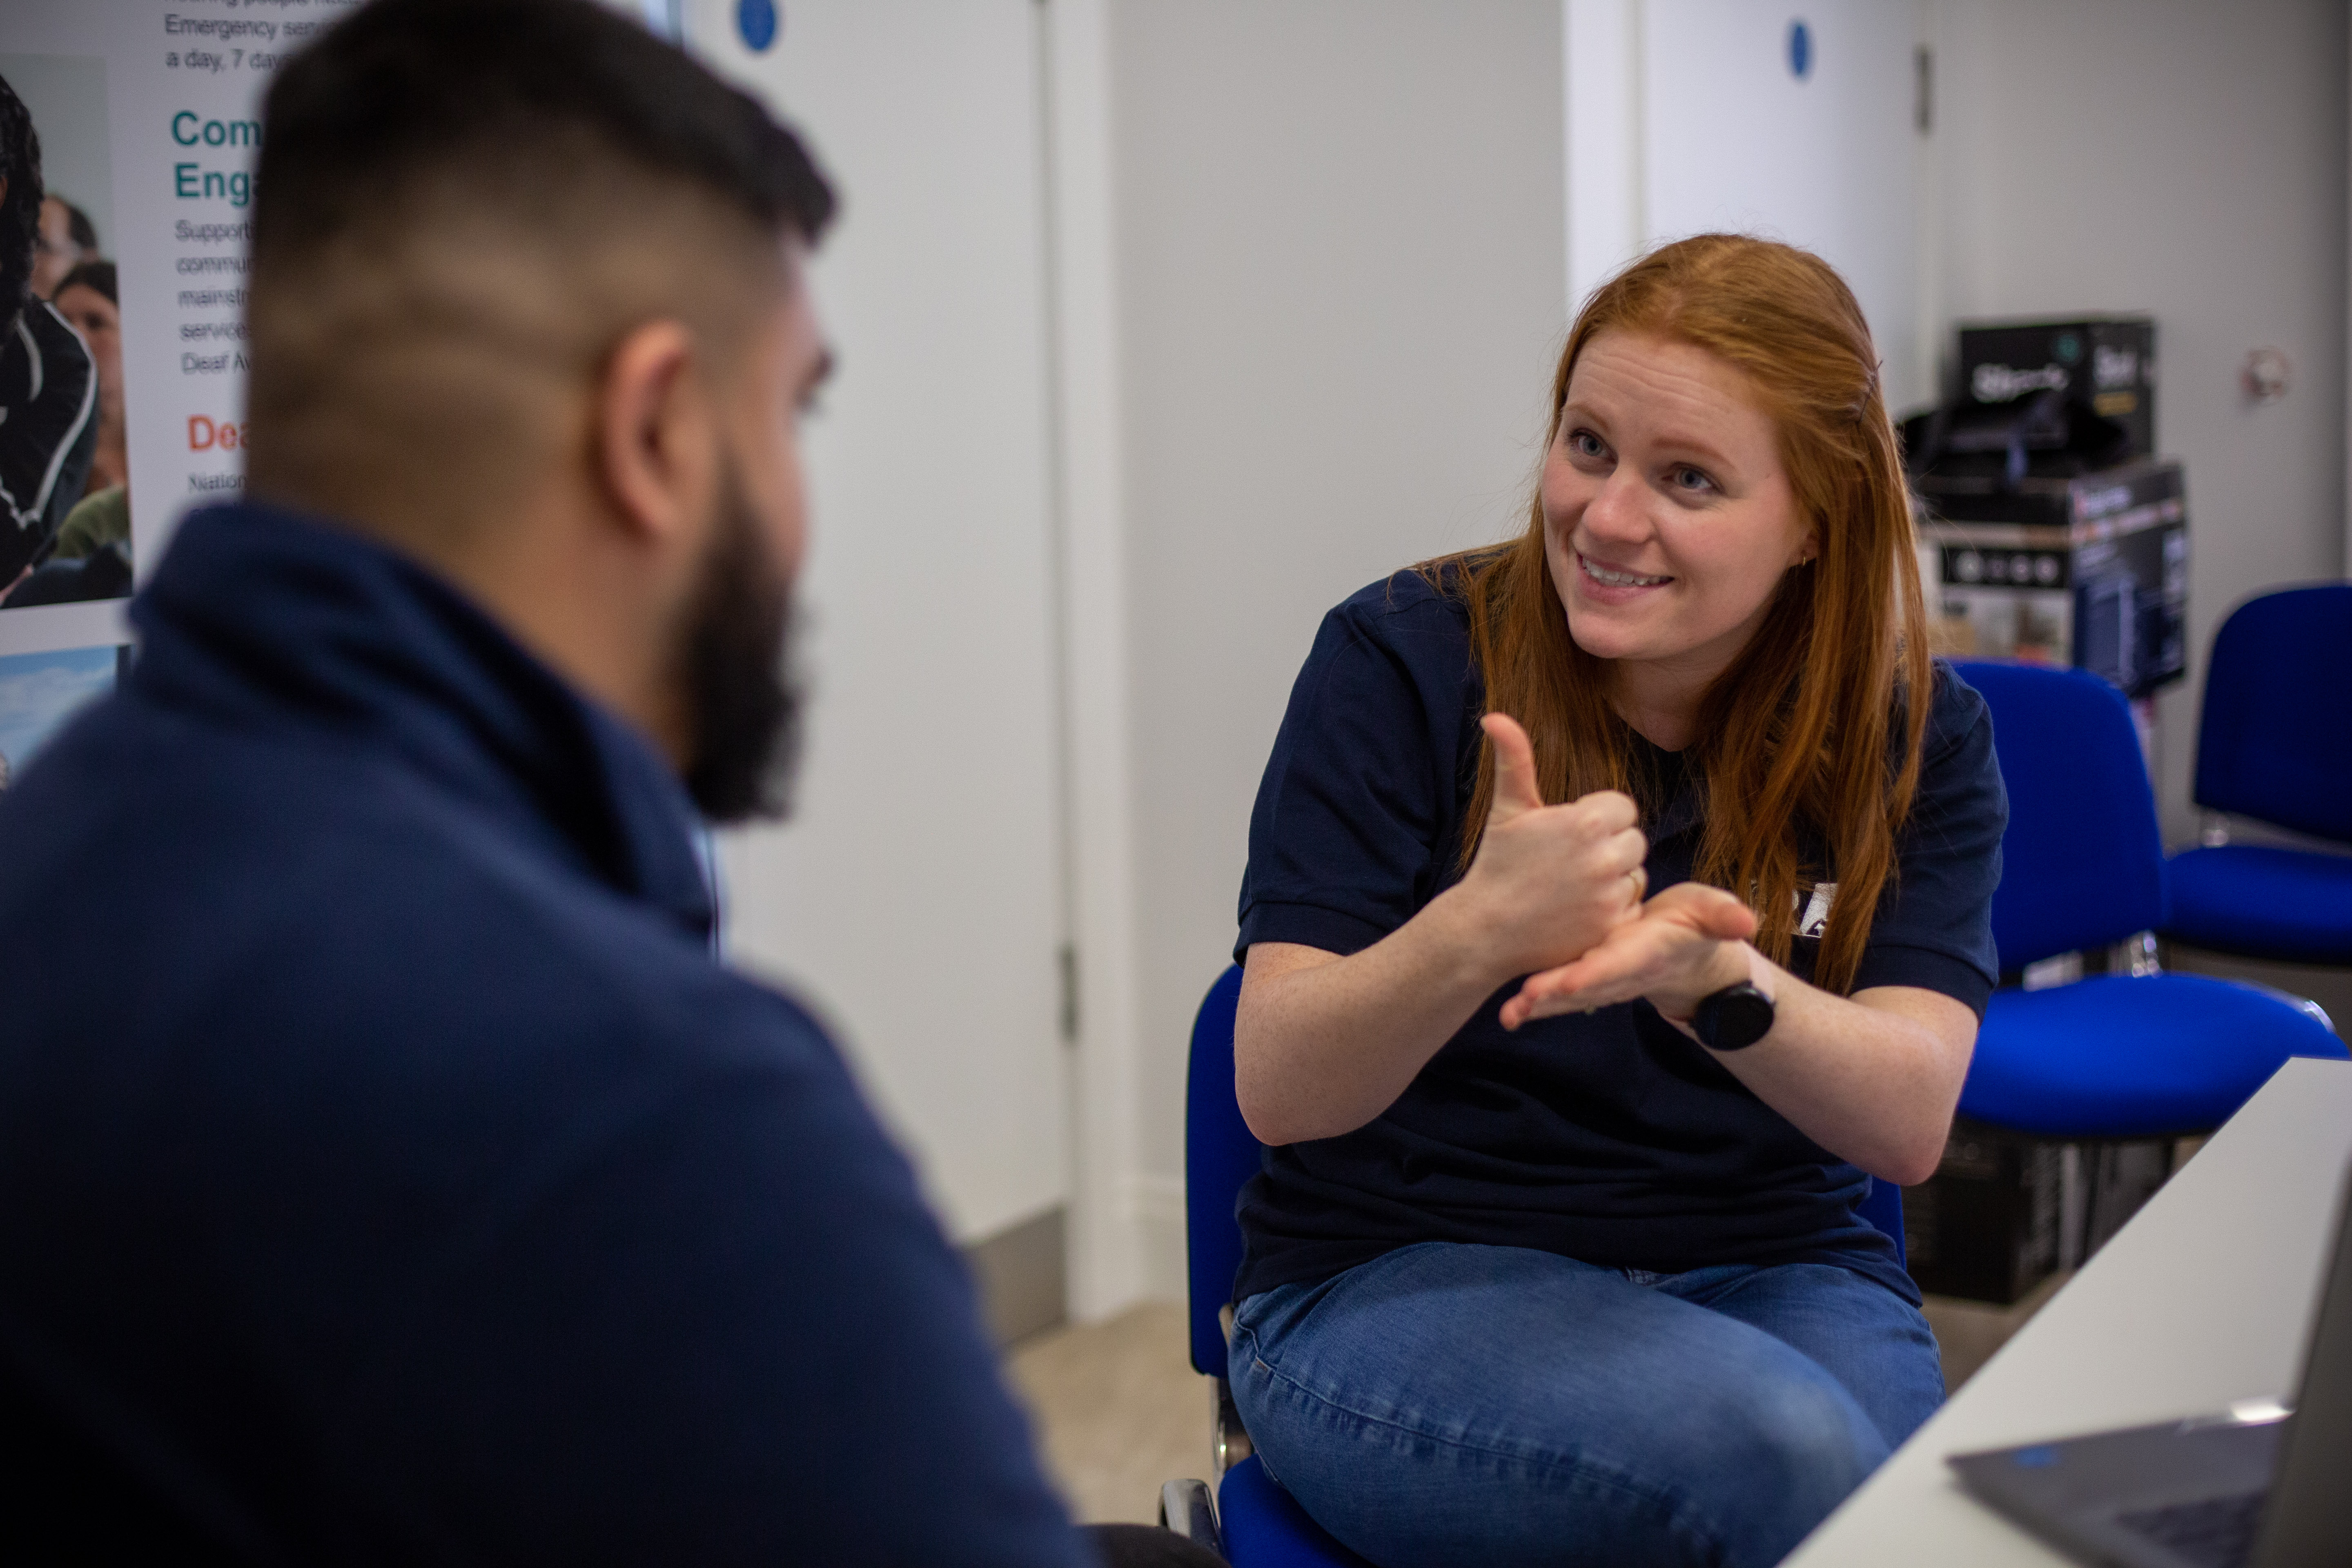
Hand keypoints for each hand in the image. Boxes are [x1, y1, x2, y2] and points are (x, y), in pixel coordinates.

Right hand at [1455, 714, 1648, 979]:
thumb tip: (1493, 715)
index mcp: (1584, 821)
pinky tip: (1581, 911)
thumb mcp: (1507, 809)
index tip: (1568, 836)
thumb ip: (1513, 759)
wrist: (1485, 930)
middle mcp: (1603, 857)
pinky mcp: (1612, 927)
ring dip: (1614, 879)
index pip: (1622, 808)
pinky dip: (1615, 909)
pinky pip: (1634, 906)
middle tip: (1569, 863)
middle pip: (1634, 840)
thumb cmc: (1497, 864)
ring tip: (1574, 887)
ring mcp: (1610, 895)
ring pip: (1636, 874)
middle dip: (1609, 848)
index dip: (1597, 820)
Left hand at [1499, 881, 1757, 1029]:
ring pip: (1567, 996)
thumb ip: (1723, 915)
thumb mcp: (1712, 914)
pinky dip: (1535, 1005)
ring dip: (1539, 1006)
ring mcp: (1601, 981)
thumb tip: (1747, 920)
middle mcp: (1619, 973)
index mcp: (1645, 953)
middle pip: (1585, 986)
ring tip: (1510, 1014)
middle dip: (1557, 994)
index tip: (1570, 980)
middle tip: (1525, 1000)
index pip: (1618, 965)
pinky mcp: (1586, 979)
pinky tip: (1507, 1012)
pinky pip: (1559, 994)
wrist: (1684, 955)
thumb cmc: (1694, 926)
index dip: (1595, 974)